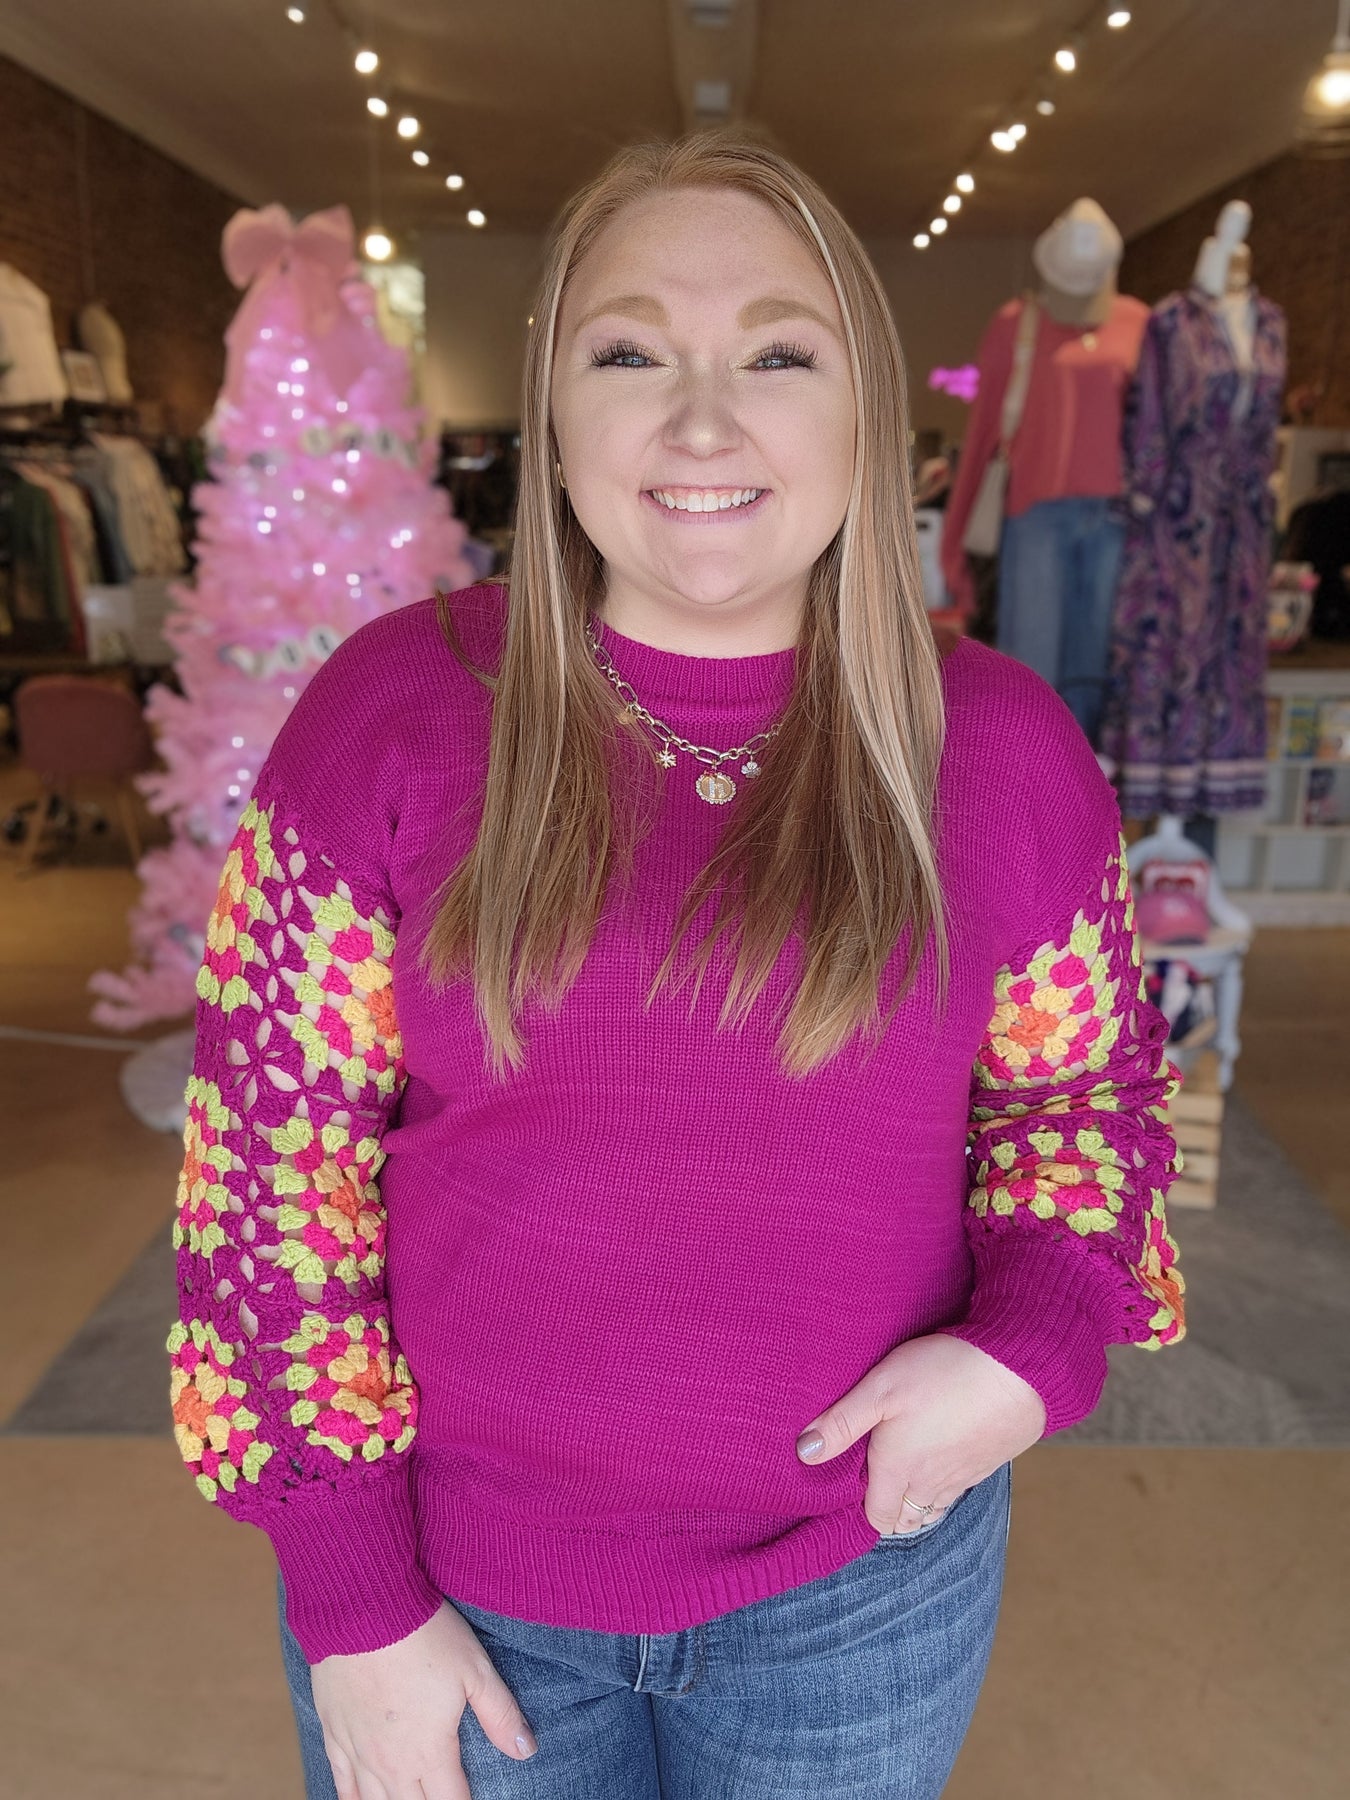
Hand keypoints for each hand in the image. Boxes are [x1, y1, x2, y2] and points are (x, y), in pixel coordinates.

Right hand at [311, 1599, 536, 1798]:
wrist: (363, 1609)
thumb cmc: (425, 1636)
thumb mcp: (475, 1670)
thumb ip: (501, 1716)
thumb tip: (527, 1752)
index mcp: (430, 1752)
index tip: (470, 1798)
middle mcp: (391, 1764)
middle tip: (442, 1794)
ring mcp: (358, 1752)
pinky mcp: (334, 1733)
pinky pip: (341, 1784)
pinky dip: (353, 1799)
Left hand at [794, 1333, 1046, 1533]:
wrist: (1020, 1367)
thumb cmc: (943, 1373)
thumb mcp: (881, 1388)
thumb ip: (842, 1422)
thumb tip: (805, 1453)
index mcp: (900, 1469)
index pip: (877, 1518)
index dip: (863, 1507)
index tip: (853, 1485)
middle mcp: (932, 1482)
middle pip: (906, 1518)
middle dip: (890, 1508)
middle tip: (877, 1478)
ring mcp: (965, 1476)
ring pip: (935, 1506)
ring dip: (918, 1498)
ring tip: (907, 1470)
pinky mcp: (990, 1462)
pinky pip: (961, 1487)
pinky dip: (947, 1482)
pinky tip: (944, 1452)